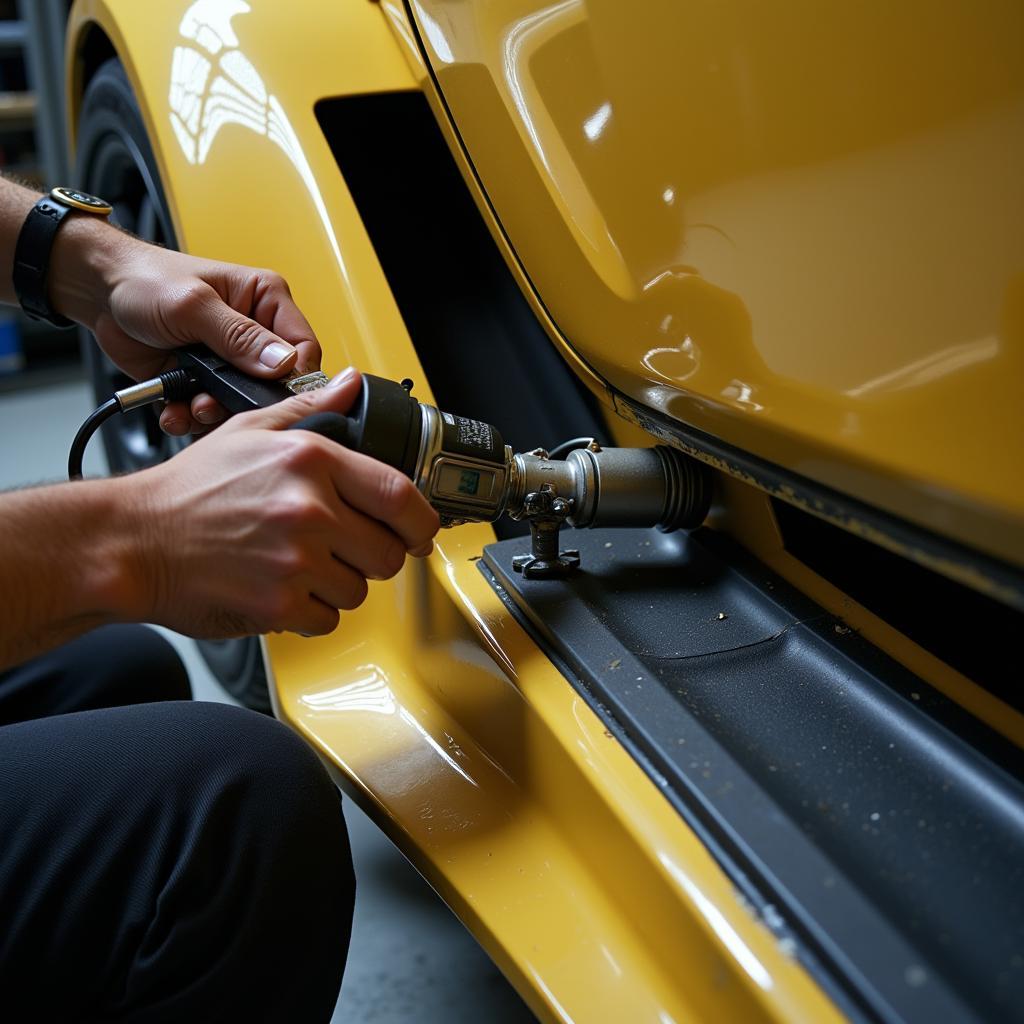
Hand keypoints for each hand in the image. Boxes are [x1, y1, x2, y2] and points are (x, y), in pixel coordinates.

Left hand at [50, 222, 319, 434]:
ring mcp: (228, 360)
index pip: (304, 347)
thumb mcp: (194, 305)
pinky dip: (190, 418)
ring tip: (191, 407)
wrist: (97, 292)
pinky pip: (209, 411)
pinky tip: (174, 410)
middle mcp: (253, 333)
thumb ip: (240, 336)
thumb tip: (284, 362)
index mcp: (265, 301)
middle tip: (218, 405)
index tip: (275, 397)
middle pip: (273, 385)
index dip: (295, 378)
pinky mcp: (203, 380)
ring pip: (240, 404)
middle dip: (245, 403)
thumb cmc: (145, 279)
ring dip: (214, 414)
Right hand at [120, 369, 439, 637]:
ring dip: (339, 584)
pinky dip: (311, 612)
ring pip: (359, 590)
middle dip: (374, 555)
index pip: (400, 495)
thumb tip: (351, 387)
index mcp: (311, 461)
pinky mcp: (280, 605)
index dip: (422, 521)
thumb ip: (310, 409)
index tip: (419, 532)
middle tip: (345, 549)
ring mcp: (296, 561)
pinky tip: (284, 588)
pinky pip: (327, 620)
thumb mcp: (249, 432)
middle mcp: (309, 510)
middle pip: (389, 552)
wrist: (132, 541)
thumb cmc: (187, 490)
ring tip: (300, 565)